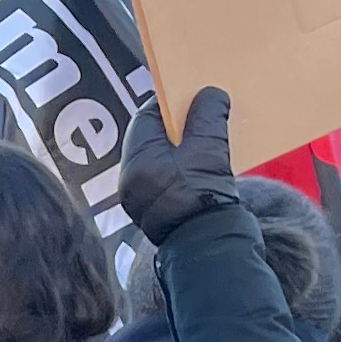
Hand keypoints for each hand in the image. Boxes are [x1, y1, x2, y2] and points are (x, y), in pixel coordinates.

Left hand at [119, 86, 242, 246]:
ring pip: (158, 160)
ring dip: (180, 148)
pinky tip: (201, 167)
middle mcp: (131, 179)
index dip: (169, 104)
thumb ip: (207, 117)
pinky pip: (164, 178)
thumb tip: (210, 94)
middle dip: (176, 126)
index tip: (191, 96)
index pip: (146, 118)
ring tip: (206, 141)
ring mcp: (140, 198)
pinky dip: (180, 168)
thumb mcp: (208, 149)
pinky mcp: (155, 212)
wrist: (207, 247)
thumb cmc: (204, 198)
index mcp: (136, 160)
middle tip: (202, 116)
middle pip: (152, 139)